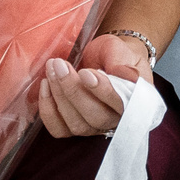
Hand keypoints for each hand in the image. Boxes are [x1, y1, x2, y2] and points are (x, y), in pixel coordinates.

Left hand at [35, 31, 152, 139]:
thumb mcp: (120, 50)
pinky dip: (48, 110)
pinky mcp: (72, 127)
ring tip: (52, 69)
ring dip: (59, 97)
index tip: (85, 73)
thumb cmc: (114, 55)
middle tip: (60, 65)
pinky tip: (46, 86)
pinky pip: (58, 129)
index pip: (121, 104)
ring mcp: (93, 127)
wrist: (103, 58)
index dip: (102, 91)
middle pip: (95, 118)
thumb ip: (122, 61)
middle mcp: (115, 120)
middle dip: (74, 91)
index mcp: (134, 102)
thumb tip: (125, 74)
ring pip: (76, 124)